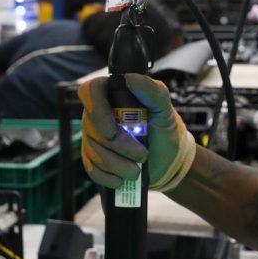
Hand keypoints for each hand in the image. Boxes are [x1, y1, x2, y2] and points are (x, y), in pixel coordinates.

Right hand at [78, 73, 196, 192]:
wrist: (167, 161)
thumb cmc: (164, 130)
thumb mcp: (164, 109)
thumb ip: (151, 90)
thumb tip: (130, 79)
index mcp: (111, 96)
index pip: (90, 91)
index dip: (97, 110)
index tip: (112, 130)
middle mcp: (97, 115)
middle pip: (92, 128)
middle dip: (119, 146)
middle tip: (142, 155)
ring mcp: (93, 138)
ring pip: (93, 151)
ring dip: (118, 165)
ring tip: (137, 170)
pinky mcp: (93, 160)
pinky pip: (91, 170)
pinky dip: (108, 177)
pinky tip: (122, 180)